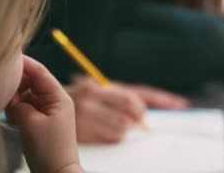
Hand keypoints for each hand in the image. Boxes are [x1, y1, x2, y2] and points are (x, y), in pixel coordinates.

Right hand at [5, 55, 81, 172]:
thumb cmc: (48, 150)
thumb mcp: (30, 123)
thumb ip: (18, 104)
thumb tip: (10, 97)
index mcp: (58, 97)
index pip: (39, 71)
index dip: (23, 62)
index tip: (6, 56)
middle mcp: (54, 101)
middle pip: (31, 82)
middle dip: (16, 85)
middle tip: (0, 90)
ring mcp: (48, 111)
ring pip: (26, 95)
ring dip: (15, 100)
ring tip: (9, 112)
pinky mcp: (40, 122)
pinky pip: (25, 108)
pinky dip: (16, 111)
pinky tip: (11, 120)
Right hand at [68, 76, 189, 143]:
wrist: (45, 111)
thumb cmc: (76, 100)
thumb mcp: (94, 89)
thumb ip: (117, 94)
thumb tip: (144, 106)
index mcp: (97, 84)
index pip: (135, 91)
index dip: (159, 98)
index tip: (178, 103)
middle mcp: (92, 96)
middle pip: (132, 109)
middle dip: (138, 116)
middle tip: (135, 117)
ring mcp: (87, 114)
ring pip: (124, 126)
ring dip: (124, 127)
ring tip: (111, 122)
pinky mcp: (84, 131)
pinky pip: (112, 137)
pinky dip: (114, 136)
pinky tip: (103, 130)